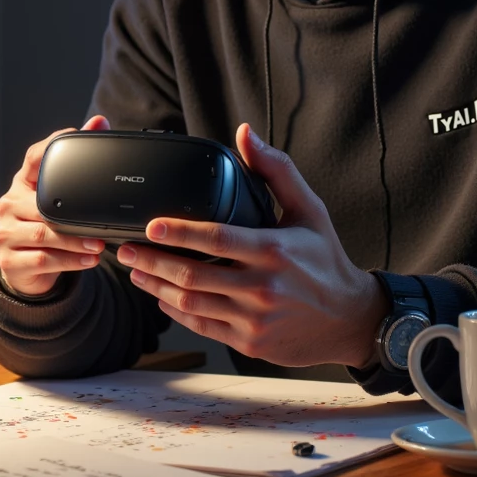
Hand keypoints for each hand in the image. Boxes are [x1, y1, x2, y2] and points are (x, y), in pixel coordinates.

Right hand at [0, 115, 108, 296]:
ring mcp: (7, 233)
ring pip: (43, 235)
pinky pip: (42, 260)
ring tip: (98, 245)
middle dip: (73, 218)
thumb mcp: (59, 199)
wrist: (24, 268)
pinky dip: (69, 261)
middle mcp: (10, 204)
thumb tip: (100, 122)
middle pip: (41, 206)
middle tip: (100, 227)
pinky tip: (88, 260)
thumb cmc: (44, 226)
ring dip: (74, 242)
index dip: (52, 143)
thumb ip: (78, 163)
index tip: (75, 135)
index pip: (33, 158)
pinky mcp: (11, 260)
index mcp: (23, 184)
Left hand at [116, 124, 385, 366]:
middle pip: (193, 274)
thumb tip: (245, 134)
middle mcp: (262, 287)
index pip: (217, 239)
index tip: (150, 224)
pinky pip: (202, 327)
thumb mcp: (309, 209)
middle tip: (126, 250)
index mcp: (274, 251)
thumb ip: (275, 170)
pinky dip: (176, 312)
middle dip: (152, 261)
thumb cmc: (325, 260)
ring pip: (191, 303)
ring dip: (156, 287)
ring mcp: (254, 319)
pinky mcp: (249, 342)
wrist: (350, 319)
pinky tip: (162, 297)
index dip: (179, 232)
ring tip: (135, 272)